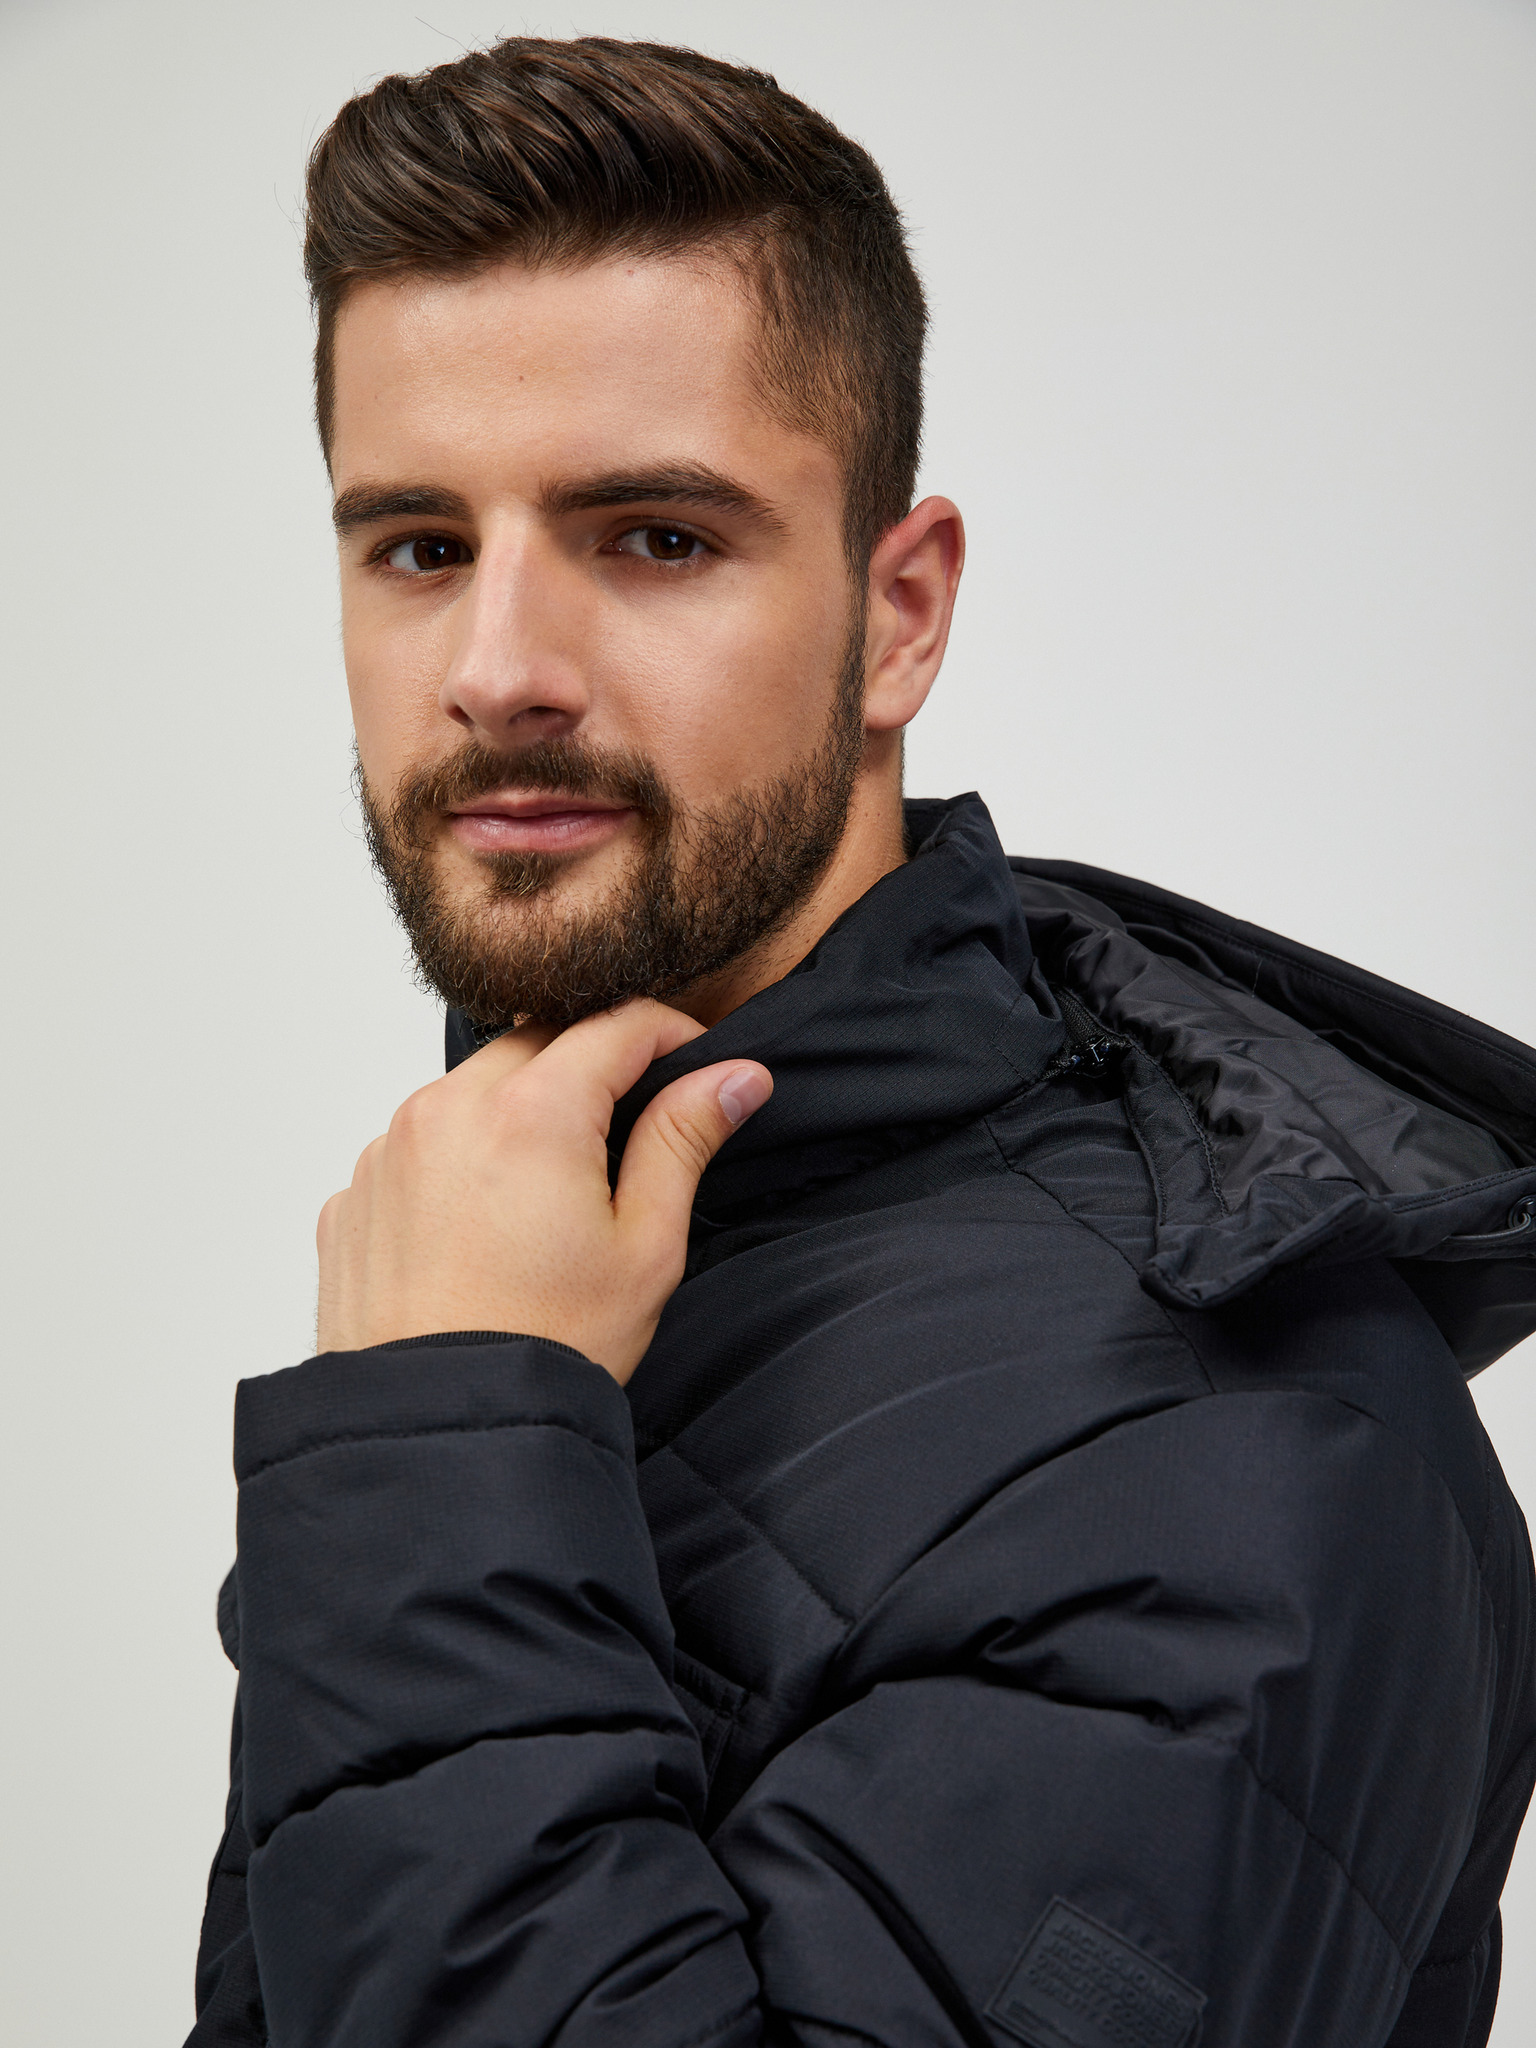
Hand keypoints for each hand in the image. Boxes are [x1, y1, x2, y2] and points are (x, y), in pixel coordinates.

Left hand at [315, 1000, 771, 1381]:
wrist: (438, 1438)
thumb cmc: (547, 1350)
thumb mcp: (646, 1245)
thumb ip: (684, 1140)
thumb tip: (733, 1077)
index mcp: (532, 1112)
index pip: (616, 1024)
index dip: (670, 1034)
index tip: (694, 1067)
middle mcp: (447, 1110)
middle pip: (537, 1040)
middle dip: (589, 1066)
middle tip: (629, 1134)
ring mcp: (388, 1151)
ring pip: (470, 1089)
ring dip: (517, 1111)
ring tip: (550, 1196)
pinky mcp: (354, 1196)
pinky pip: (416, 1146)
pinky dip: (458, 1163)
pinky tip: (487, 1230)